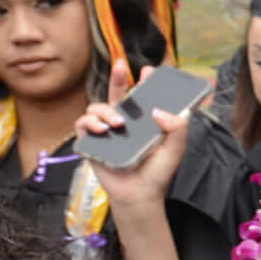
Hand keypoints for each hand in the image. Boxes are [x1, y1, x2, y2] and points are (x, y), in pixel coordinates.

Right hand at [86, 67, 196, 218]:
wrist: (140, 195)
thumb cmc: (157, 172)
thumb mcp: (175, 149)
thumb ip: (177, 128)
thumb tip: (160, 111)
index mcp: (143, 119)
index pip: (142, 95)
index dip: (143, 81)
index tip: (148, 70)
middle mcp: (123, 121)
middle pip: (116, 92)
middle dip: (117, 76)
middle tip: (121, 64)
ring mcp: (106, 130)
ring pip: (97, 107)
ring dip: (105, 111)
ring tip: (118, 123)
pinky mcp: (91, 142)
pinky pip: (83, 124)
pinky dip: (90, 123)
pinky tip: (102, 129)